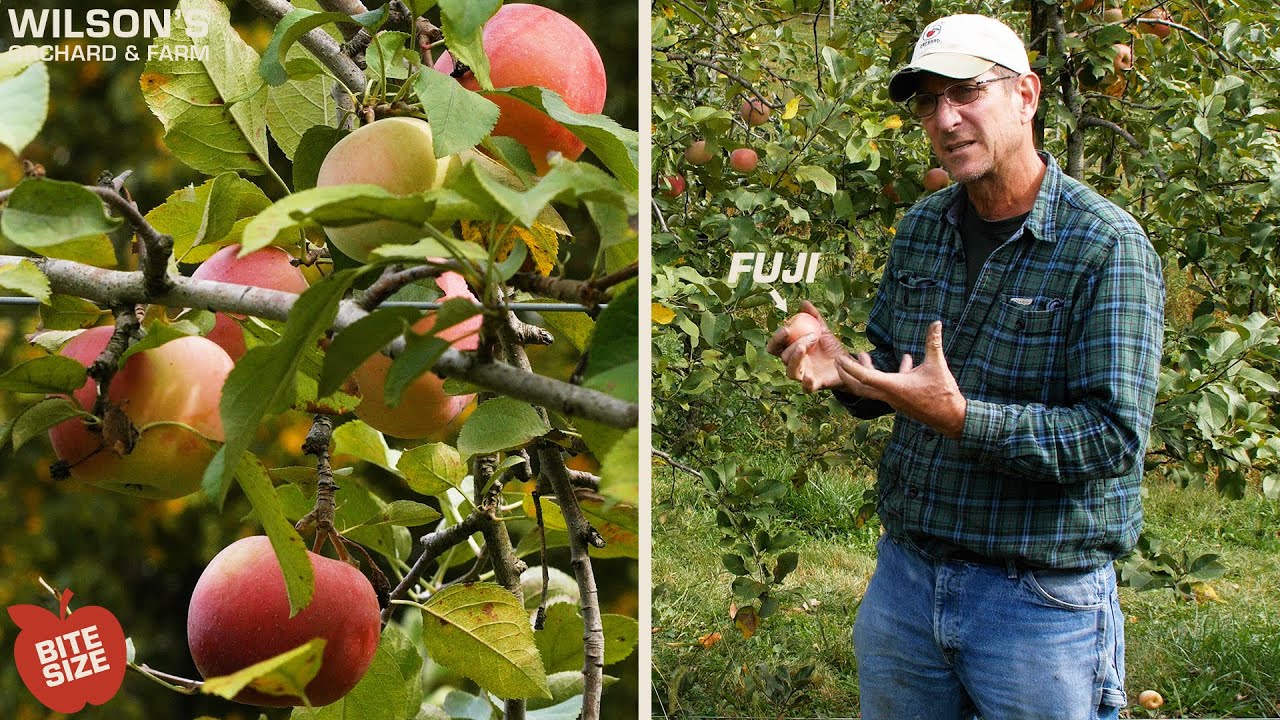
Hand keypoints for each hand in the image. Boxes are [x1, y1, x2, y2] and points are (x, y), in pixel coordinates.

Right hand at [766, 301, 848, 392]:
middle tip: (812, 335)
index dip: (776, 339)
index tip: (786, 328)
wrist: (849, 363)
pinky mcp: (815, 385)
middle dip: (794, 344)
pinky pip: (806, 388)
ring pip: (791, 372)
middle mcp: (795, 364)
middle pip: (784, 357)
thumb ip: (814, 317)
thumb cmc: (831, 347)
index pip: (775, 347)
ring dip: (796, 359)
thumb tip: (804, 302)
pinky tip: (810, 376)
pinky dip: (806, 383)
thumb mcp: (824, 330)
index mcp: (792, 351)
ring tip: (805, 347)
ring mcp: (804, 376)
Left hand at [835, 320, 966, 437]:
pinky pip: (889, 387)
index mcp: (893, 387)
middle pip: (860, 387)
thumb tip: (937, 322)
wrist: (952, 418)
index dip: (850, 367)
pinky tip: (907, 360)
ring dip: (866, 372)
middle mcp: (889, 395)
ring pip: (873, 387)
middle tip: (838, 360)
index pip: (865, 377)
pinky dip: (889, 375)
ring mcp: (894, 400)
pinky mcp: (902, 402)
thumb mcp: (937, 365)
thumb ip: (933, 343)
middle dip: (846, 374)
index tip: (839, 358)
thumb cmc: (943, 393)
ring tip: (864, 355)